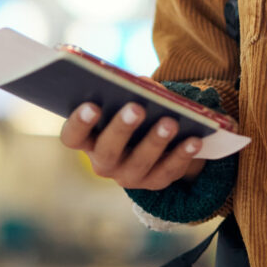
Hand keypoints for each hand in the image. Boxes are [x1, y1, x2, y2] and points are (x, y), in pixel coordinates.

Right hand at [59, 101, 207, 189]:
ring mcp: (129, 176)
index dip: (79, 123)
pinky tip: (194, 139)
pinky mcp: (155, 182)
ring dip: (155, 142)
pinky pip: (168, 171)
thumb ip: (130, 91)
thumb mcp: (126, 101)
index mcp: (88, 140)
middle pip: (107, 151)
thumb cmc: (132, 114)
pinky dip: (182, 154)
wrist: (153, 145)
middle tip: (136, 108)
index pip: (72, 137)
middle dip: (122, 128)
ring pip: (139, 163)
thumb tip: (142, 84)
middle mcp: (103, 163)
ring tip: (170, 122)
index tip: (92, 105)